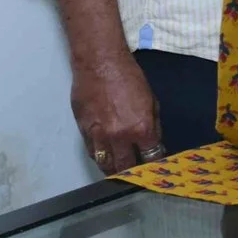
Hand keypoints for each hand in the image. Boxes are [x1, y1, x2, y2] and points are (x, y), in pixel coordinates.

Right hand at [71, 54, 163, 174]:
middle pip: (126, 166)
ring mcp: (99, 135)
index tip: (154, 168)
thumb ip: (153, 126)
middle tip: (136, 174)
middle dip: (132, 172)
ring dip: (113, 169)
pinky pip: (92, 152)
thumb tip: (154, 144)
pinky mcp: (83, 131)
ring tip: (119, 171)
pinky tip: (106, 157)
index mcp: (141, 128)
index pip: (150, 156)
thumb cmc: (129, 78)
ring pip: (105, 164)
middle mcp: (119, 136)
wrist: (99, 63)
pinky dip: (100, 157)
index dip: (153, 163)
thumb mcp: (152, 101)